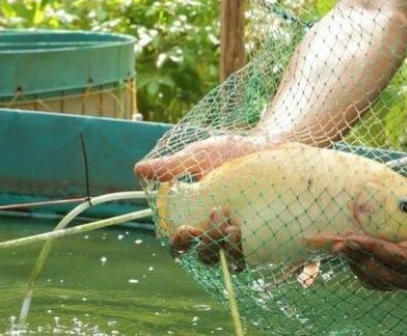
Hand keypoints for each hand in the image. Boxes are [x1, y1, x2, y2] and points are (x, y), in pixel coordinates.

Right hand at [135, 134, 262, 268]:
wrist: (267, 146)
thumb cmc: (229, 152)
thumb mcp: (199, 156)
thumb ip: (172, 166)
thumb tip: (139, 170)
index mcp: (195, 219)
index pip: (181, 244)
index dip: (179, 244)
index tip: (186, 229)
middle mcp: (216, 232)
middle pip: (205, 256)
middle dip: (207, 242)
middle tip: (216, 214)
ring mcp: (238, 236)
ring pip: (227, 260)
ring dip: (226, 248)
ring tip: (233, 224)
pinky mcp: (260, 235)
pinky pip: (251, 255)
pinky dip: (244, 249)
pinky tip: (244, 230)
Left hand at [322, 194, 406, 297]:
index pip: (404, 262)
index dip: (378, 250)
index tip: (357, 239)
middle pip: (387, 272)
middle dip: (361, 255)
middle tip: (339, 240)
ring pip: (379, 279)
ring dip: (356, 262)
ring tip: (338, 244)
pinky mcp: (405, 279)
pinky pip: (377, 279)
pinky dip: (360, 265)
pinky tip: (349, 251)